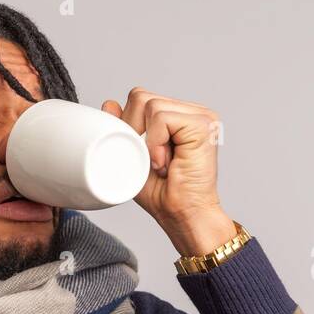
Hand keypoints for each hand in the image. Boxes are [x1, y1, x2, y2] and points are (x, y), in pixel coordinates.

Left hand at [101, 87, 236, 255]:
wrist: (182, 216)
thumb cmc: (162, 194)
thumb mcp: (132, 156)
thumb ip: (123, 128)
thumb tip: (109, 103)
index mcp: (178, 116)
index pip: (140, 99)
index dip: (128, 125)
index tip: (140, 155)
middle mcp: (191, 112)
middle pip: (142, 97)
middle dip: (135, 131)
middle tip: (151, 161)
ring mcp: (200, 116)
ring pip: (150, 105)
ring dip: (147, 141)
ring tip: (161, 163)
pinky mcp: (203, 124)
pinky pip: (162, 117)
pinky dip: (156, 142)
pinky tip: (166, 162)